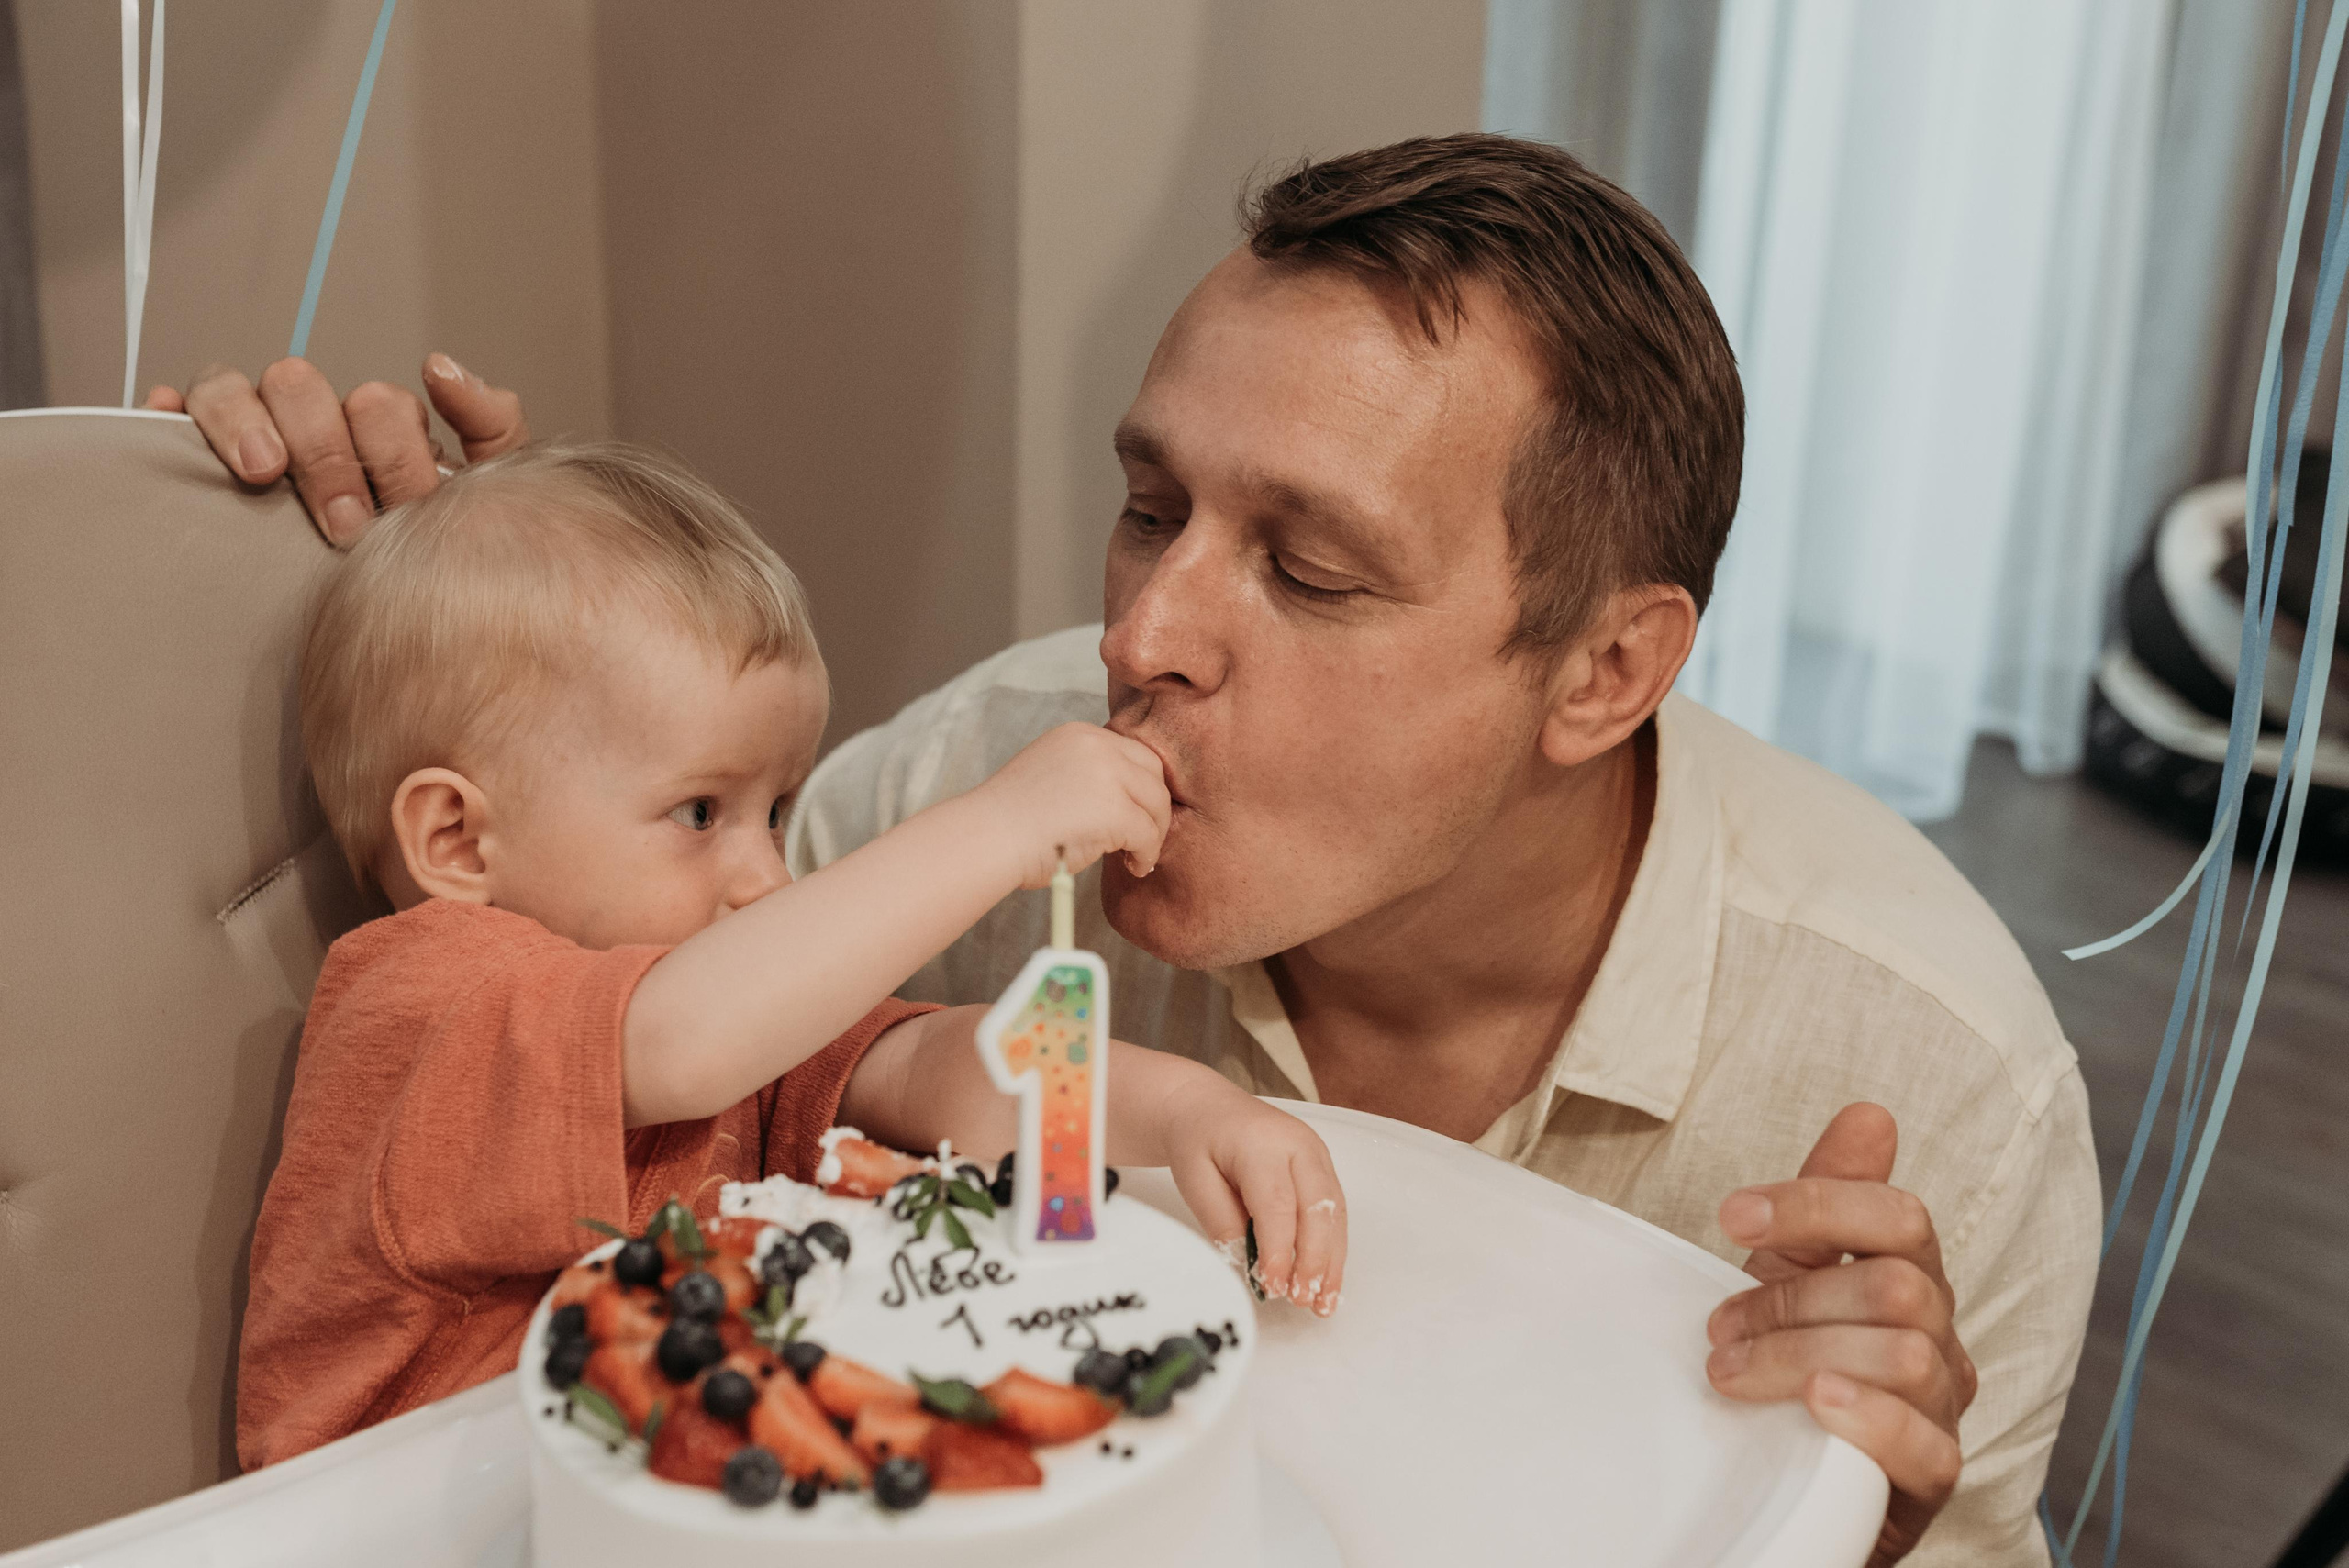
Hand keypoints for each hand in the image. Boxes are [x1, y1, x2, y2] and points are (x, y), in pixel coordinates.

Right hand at [144, 352, 527, 544]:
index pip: (376, 404)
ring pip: (228, 385)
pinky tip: (168, 423)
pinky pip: (171, 413)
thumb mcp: (485, 496)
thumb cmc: (434, 559)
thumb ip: (489, 425)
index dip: (389, 451)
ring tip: (263, 471)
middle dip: (324, 453)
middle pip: (299, 386)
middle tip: (343, 522)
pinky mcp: (202, 461)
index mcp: (378, 430)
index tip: (398, 511)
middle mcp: (313, 425)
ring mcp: (254, 438)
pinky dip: (168, 413)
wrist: (387, 634)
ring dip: (243, 421)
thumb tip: (438, 365)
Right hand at [964, 723, 1170, 887]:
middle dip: (1155, 807)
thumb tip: (1122, 801)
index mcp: (1078, 735)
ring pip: (1156, 803)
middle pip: (1152, 772)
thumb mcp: (1050, 777)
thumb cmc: (1008, 822)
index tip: (1135, 813)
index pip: (1131, 753)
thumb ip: (1084, 777)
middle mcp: (1096, 745)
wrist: (986, 839)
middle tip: (1144, 836)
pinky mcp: (1115, 810)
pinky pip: (1148, 834)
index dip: (1139, 787)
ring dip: (1153, 833)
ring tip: (1138, 856)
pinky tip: (1134, 866)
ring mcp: (1107, 775)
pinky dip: (1146, 854)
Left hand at [1163, 1081, 1345, 1316]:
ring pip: (1334, 1214)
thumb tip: (1248, 1261)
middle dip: (1313, 1260)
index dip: (1279, 1249)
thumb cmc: (1200, 1140)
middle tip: (1302, 1299)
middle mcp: (1299, 1145)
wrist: (1208, 1109)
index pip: (1276, 1203)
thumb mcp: (1194, 1179)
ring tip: (1322, 1303)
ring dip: (1331, 1262)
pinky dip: (1332, 1250)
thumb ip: (1220, 1220)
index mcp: (1261, 1142)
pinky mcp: (1324, 1169)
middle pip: (1317, 1208)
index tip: (1273, 1285)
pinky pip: (1335, 1213)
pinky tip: (1326, 1280)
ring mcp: (1317, 1155)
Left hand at [1704, 1104, 1974, 1565]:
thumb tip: (1870, 1114)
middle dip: (1792, 1298)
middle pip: (1896, 1285)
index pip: (1900, 1217)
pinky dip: (1869, 1417)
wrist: (1790, 1476)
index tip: (1731, 1214)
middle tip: (1720, 1325)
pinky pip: (1928, 1444)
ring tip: (1732, 1371)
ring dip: (1801, 1353)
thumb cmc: (1793, 1364)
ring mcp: (1942, 1408)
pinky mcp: (1931, 1478)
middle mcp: (1940, 1338)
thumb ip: (1827, 1204)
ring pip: (1906, 1354)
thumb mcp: (1796, 1274)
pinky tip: (1815, 1404)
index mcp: (1912, 1277)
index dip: (1817, 1204)